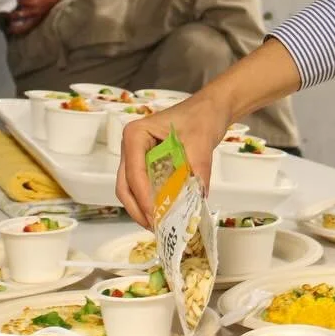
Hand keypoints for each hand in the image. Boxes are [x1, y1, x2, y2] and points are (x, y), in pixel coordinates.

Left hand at [7, 0, 62, 35]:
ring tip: (7, 10)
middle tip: (3, 0)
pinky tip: (10, 28)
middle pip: (10, 4)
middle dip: (6, 2)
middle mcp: (29, 2)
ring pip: (14, 15)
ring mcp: (33, 12)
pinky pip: (24, 26)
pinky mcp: (37, 18)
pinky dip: (16, 28)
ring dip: (9, 13)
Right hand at [117, 92, 229, 227]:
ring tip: (158, 224)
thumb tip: (197, 200)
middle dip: (137, 208)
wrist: (210, 108)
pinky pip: (142, 185)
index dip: (143, 197)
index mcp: (136, 135)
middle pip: (125, 184)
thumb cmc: (202, 117)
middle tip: (154, 227)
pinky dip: (149, 200)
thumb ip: (198, 170)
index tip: (156, 215)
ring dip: (141, 207)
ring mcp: (136, 155)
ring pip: (130, 188)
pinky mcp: (146, 163)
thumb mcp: (201, 143)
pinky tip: (163, 212)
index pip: (134, 172)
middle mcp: (131, 146)